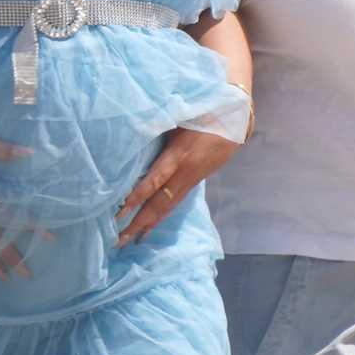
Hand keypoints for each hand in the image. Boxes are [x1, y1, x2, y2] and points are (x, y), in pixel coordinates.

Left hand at [116, 126, 242, 246]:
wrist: (235, 121)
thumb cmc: (203, 113)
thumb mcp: (180, 117)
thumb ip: (158, 127)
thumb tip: (130, 134)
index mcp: (179, 156)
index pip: (154, 182)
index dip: (137, 198)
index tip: (119, 213)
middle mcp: (184, 173)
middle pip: (159, 204)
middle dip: (139, 223)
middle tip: (119, 241)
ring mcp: (191, 180)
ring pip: (167, 207)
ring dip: (148, 225)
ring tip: (131, 240)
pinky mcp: (194, 182)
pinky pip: (174, 203)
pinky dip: (160, 216)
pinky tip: (149, 226)